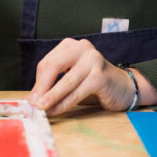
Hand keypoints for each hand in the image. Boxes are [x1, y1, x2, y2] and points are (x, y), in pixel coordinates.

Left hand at [28, 38, 154, 115]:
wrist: (125, 87)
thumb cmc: (94, 83)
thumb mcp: (72, 77)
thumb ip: (54, 83)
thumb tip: (33, 98)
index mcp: (71, 46)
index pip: (47, 63)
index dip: (37, 82)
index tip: (31, 98)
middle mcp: (82, 48)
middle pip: (53, 67)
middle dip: (41, 88)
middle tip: (33, 104)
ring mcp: (93, 60)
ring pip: (65, 81)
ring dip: (51, 98)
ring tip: (41, 109)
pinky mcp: (100, 75)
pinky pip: (77, 92)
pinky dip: (64, 103)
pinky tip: (56, 111)